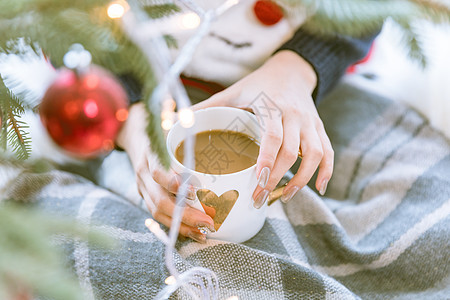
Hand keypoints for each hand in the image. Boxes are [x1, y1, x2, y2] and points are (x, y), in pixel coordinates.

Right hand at [115, 103, 214, 242]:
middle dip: (185, 215)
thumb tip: (193, 114)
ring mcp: (142, 186)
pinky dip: (176, 226)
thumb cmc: (155, 122)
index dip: (173, 183)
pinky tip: (195, 232)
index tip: (193, 191)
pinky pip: (158, 215)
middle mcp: (142, 173)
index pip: (157, 171)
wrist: (131, 129)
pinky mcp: (145, 195)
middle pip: (160, 200)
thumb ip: (177, 118)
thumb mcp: (165, 116)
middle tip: (208, 222)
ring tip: (204, 234)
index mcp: (148, 154)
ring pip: (158, 212)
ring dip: (181, 226)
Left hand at [192, 50, 333, 206]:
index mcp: (271, 105)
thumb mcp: (232, 92)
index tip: (257, 182)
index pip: (273, 136)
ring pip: (315, 154)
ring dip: (302, 179)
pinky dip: (326, 171)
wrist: (291, 70)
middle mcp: (294, 114)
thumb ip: (207, 107)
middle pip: (292, 151)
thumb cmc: (257, 84)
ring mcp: (310, 122)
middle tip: (260, 198)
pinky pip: (328, 152)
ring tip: (284, 197)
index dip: (267, 160)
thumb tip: (175, 122)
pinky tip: (320, 187)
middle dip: (277, 178)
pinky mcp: (319, 128)